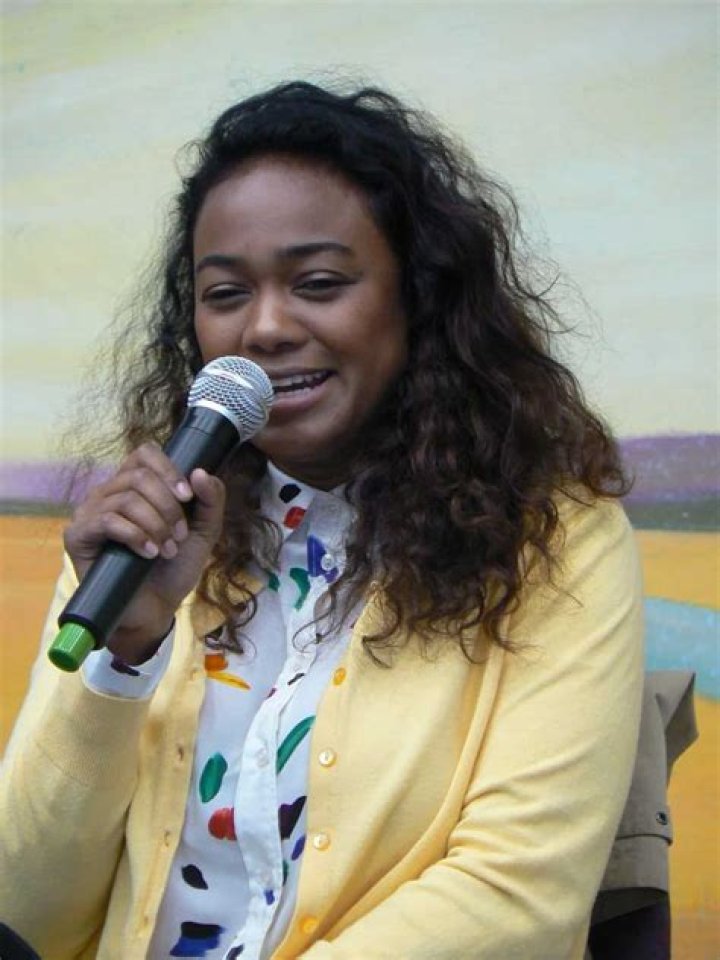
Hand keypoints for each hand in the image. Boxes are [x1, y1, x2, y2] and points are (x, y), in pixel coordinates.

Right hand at [64, 442, 224, 663]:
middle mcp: (109, 493)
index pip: (145, 453)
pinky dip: (135, 535)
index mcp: (135, 486)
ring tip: (166, 550)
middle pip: (139, 476)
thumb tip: (201, 471)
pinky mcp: (78, 536)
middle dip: (168, 507)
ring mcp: (90, 513)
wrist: (154, 610)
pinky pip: (107, 520)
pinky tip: (148, 553)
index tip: (187, 497)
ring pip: (126, 498)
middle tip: (179, 536)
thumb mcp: (203, 532)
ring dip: (156, 525)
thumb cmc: (173, 569)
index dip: (169, 470)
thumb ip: (211, 501)